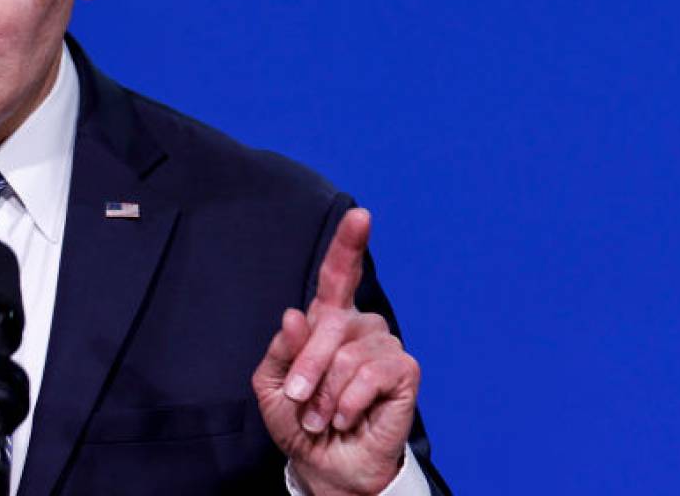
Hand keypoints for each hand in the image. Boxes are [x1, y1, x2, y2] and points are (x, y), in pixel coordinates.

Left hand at [252, 208, 421, 495]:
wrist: (326, 463)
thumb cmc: (300, 420)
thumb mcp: (273, 385)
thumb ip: (282, 350)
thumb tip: (296, 314)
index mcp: (327, 321)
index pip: (338, 275)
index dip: (348, 244)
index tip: (359, 215)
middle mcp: (360, 326)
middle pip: (329, 324)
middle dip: (307, 368)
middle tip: (301, 402)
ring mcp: (385, 347)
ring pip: (347, 355)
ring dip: (328, 394)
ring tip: (327, 415)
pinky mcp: (405, 372)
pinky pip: (371, 375)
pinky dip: (350, 401)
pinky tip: (349, 417)